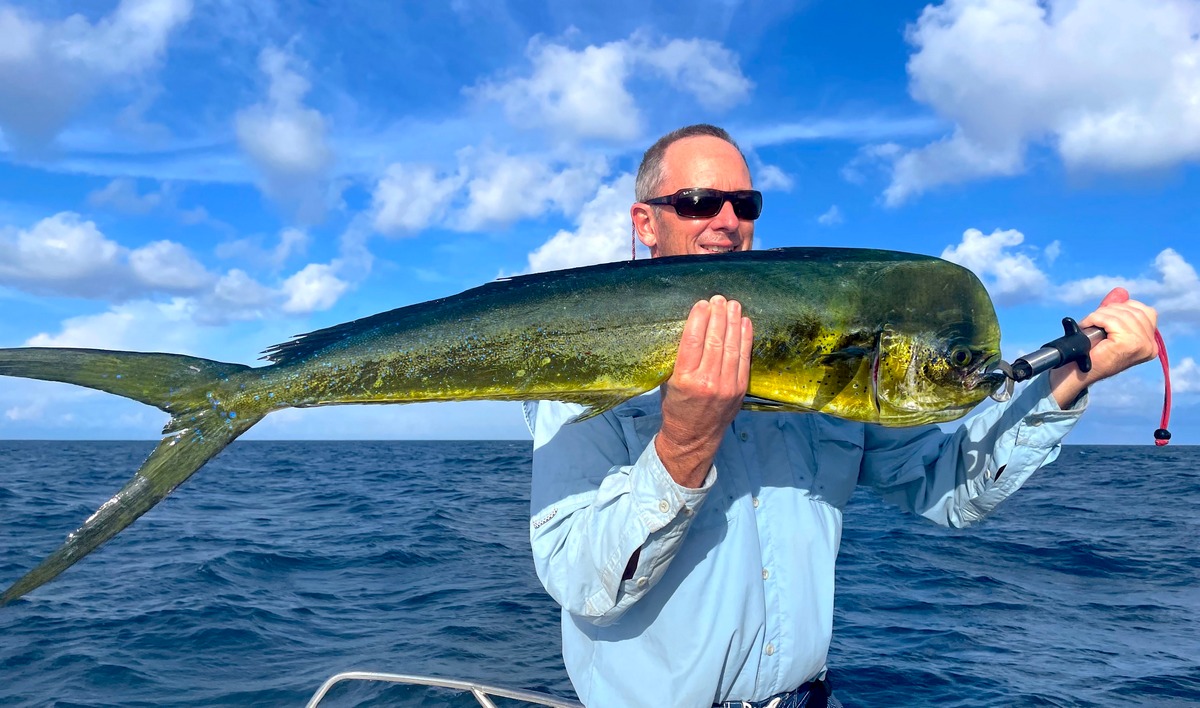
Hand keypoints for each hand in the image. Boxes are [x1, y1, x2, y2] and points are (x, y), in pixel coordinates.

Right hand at [656, 296, 752, 487]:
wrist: (692, 439)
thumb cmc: (676, 408)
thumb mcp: (669, 383)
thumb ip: (681, 359)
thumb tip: (694, 329)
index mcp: (685, 379)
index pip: (693, 340)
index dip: (699, 318)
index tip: (701, 304)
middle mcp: (707, 382)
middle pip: (715, 340)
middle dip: (718, 316)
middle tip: (718, 299)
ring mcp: (726, 386)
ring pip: (732, 347)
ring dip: (733, 322)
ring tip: (733, 306)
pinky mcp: (739, 389)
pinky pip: (744, 359)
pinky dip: (745, 339)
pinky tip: (745, 324)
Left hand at [1049, 288, 1157, 407]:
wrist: (1076, 373)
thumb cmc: (1090, 352)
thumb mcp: (1108, 327)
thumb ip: (1117, 310)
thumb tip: (1121, 291)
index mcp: (1150, 343)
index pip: (1147, 312)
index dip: (1124, 308)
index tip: (1106, 316)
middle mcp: (1150, 345)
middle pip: (1134, 311)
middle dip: (1110, 310)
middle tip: (1094, 320)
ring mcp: (1142, 345)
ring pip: (1121, 314)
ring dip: (1100, 315)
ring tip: (1089, 325)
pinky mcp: (1129, 343)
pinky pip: (1111, 320)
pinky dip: (1095, 318)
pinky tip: (1087, 326)